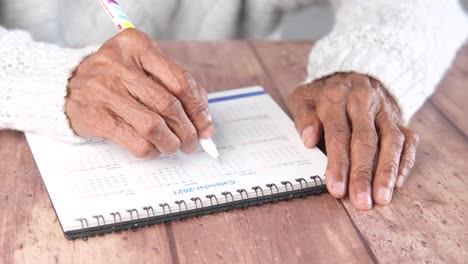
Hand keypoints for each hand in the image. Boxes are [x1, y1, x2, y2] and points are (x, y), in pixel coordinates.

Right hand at [66, 29, 213, 157]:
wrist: (66, 86)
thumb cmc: (116, 79)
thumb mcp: (143, 68)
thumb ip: (175, 87)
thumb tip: (205, 122)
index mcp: (137, 45)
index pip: (181, 80)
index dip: (199, 109)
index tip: (206, 126)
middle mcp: (119, 65)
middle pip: (168, 105)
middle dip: (188, 130)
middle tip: (193, 142)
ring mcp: (104, 90)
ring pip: (153, 126)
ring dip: (171, 143)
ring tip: (174, 146)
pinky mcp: (96, 116)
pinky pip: (135, 142)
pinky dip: (152, 150)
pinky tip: (153, 148)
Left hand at [288, 73, 418, 209]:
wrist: (353, 70)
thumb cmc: (323, 92)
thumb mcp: (304, 97)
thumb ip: (303, 117)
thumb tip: (308, 139)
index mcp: (335, 98)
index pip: (338, 134)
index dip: (338, 163)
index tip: (336, 188)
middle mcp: (363, 102)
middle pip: (365, 141)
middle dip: (363, 174)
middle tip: (361, 201)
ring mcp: (384, 110)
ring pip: (391, 141)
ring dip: (387, 171)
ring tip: (382, 197)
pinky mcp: (399, 117)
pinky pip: (407, 140)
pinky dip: (404, 162)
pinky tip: (397, 183)